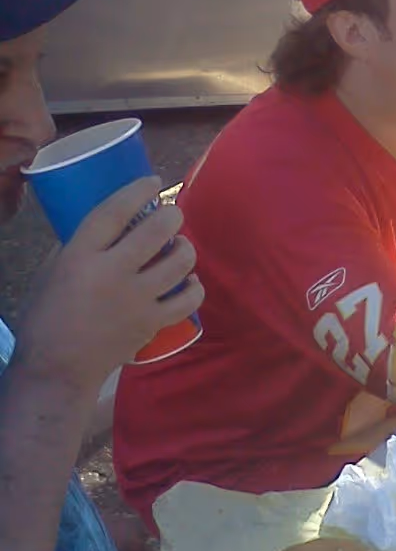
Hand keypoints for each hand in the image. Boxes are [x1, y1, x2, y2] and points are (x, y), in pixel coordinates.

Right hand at [18, 177, 201, 396]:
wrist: (57, 368)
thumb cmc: (47, 315)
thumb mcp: (51, 270)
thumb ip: (78, 245)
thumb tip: (109, 224)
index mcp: (80, 255)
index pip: (115, 210)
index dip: (139, 190)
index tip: (153, 182)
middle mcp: (112, 272)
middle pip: (158, 230)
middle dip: (172, 216)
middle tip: (172, 216)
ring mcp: (136, 299)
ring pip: (180, 262)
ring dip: (186, 248)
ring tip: (180, 247)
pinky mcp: (152, 323)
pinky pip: (189, 299)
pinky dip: (194, 287)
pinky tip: (188, 282)